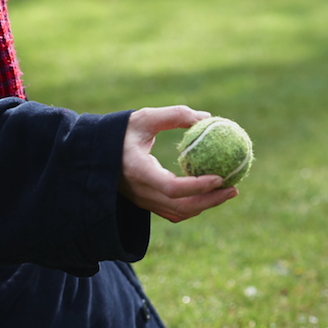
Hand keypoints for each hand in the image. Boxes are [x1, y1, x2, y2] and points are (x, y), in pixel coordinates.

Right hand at [119, 106, 237, 222]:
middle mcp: (139, 192)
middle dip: (210, 201)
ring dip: (205, 205)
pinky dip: (194, 206)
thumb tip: (207, 117)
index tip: (220, 177)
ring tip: (229, 191)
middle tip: (234, 188)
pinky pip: (173, 211)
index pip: (171, 187)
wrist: (92, 153)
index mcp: (138, 171)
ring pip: (178, 212)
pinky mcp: (145, 204)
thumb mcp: (145, 117)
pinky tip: (210, 194)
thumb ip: (175, 115)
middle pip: (180, 206)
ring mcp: (142, 201)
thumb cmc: (120, 131)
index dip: (198, 187)